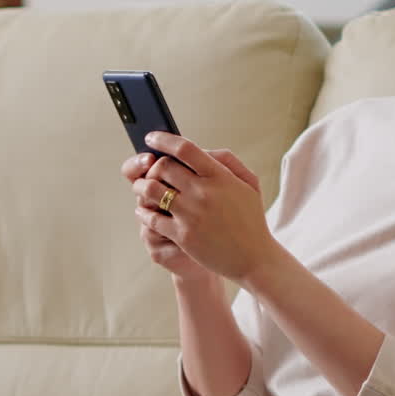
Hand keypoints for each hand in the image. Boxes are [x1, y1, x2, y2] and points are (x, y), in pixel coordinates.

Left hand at [131, 132, 281, 284]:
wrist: (254, 258)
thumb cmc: (251, 219)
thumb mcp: (249, 184)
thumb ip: (227, 161)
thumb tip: (202, 150)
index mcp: (220, 176)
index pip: (185, 149)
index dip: (163, 139)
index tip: (151, 137)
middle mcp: (203, 192)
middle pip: (163, 167)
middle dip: (151, 166)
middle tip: (147, 169)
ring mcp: (191, 214)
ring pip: (151, 190)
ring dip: (141, 186)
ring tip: (140, 187)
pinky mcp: (182, 235)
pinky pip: (152, 218)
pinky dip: (143, 212)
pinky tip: (143, 210)